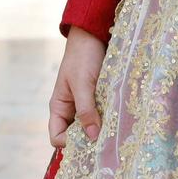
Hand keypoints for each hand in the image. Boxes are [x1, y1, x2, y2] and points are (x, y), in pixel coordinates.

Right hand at [48, 27, 107, 148]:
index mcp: (59, 107)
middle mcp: (71, 109)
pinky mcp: (100, 99)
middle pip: (76, 136)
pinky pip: (103, 115)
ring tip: (116, 134)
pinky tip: (120, 121)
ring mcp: (86, 105)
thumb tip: (92, 136)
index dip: (70, 144)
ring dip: (102, 130)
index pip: (57, 137)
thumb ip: (85, 109)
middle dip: (89, 141)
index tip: (90, 141)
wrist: (93, 34)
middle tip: (107, 144)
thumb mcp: (82, 83)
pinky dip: (109, 120)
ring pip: (91, 127)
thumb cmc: (82, 57)